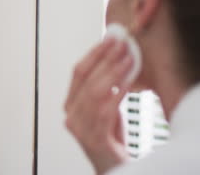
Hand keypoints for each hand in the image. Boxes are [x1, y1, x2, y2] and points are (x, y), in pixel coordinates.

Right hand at [64, 38, 132, 173]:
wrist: (114, 168)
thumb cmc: (111, 138)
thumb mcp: (107, 107)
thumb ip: (108, 86)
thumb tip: (118, 56)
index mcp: (71, 104)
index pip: (78, 72)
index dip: (94, 53)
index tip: (110, 38)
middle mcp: (71, 115)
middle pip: (85, 79)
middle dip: (105, 58)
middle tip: (122, 44)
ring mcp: (80, 128)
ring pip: (94, 92)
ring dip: (113, 72)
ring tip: (129, 59)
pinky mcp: (93, 139)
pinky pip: (105, 110)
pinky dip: (116, 93)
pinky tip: (128, 82)